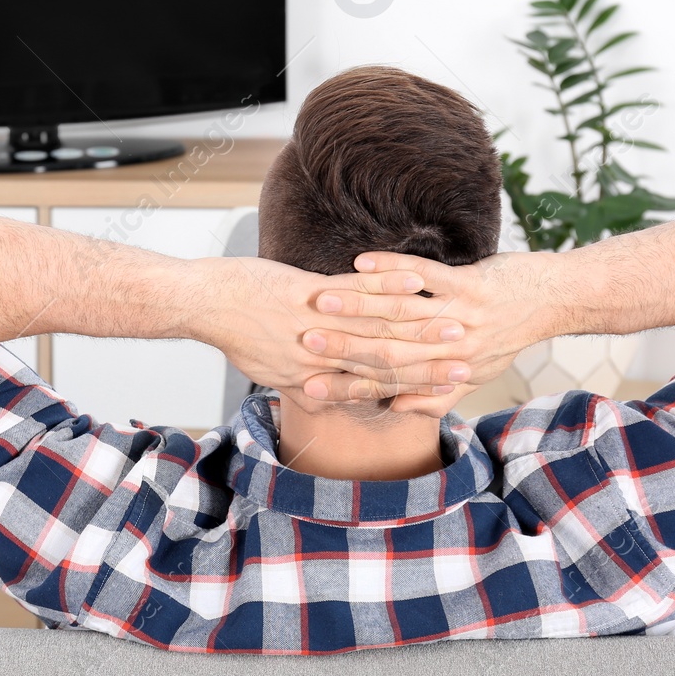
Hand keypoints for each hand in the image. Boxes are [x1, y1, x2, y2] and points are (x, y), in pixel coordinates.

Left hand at [188, 255, 472, 397]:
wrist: (204, 304)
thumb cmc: (235, 332)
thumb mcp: (270, 370)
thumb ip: (302, 384)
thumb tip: (321, 396)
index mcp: (313, 379)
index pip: (374, 388)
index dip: (414, 389)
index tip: (449, 388)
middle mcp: (320, 360)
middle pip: (385, 363)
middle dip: (431, 362)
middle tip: (470, 360)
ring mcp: (317, 327)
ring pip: (378, 329)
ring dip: (421, 324)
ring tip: (458, 321)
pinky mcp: (309, 296)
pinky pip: (356, 292)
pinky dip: (388, 284)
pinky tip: (416, 279)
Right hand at [298, 249, 557, 412]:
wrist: (552, 300)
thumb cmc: (508, 335)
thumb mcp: (474, 373)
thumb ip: (434, 396)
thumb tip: (393, 408)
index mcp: (448, 375)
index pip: (388, 385)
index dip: (346, 387)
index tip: (306, 386)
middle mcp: (453, 352)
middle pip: (387, 352)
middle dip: (340, 348)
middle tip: (302, 342)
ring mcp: (462, 317)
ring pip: (399, 314)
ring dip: (357, 305)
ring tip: (319, 301)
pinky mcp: (470, 285)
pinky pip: (424, 275)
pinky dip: (391, 268)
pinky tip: (361, 262)